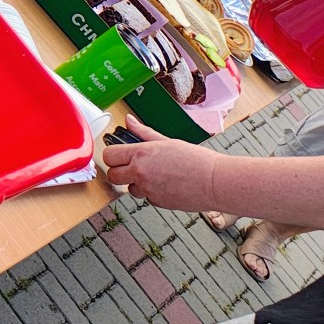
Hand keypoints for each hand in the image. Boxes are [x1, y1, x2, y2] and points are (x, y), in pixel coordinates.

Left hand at [102, 118, 221, 207]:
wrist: (215, 182)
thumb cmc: (196, 160)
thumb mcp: (167, 141)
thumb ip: (143, 132)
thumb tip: (129, 120)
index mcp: (141, 154)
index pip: (109, 155)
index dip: (112, 156)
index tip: (118, 156)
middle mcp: (140, 172)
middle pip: (112, 176)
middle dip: (119, 172)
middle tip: (132, 168)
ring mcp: (148, 189)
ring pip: (129, 189)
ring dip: (138, 184)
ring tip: (157, 176)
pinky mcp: (157, 203)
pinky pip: (147, 198)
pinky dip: (153, 193)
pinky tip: (167, 186)